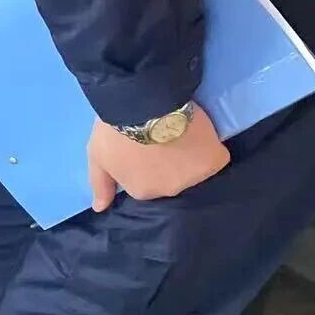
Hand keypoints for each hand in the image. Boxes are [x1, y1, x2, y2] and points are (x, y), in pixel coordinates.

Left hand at [85, 105, 228, 211]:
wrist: (142, 105)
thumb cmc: (115, 131)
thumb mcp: (97, 156)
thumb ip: (101, 184)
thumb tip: (100, 209)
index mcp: (142, 191)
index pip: (148, 182)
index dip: (147, 163)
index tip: (144, 146)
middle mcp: (169, 191)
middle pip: (171, 178)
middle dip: (167, 162)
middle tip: (162, 137)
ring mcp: (193, 178)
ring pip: (194, 169)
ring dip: (189, 156)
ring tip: (180, 133)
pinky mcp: (214, 162)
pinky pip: (216, 159)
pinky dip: (211, 148)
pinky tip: (201, 135)